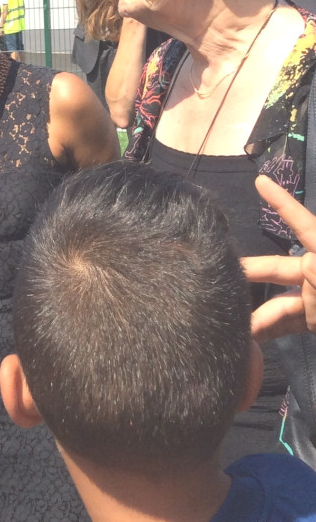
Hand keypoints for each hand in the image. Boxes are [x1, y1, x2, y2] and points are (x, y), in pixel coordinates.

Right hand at [245, 176, 315, 340]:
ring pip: (277, 303)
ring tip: (231, 322)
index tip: (260, 181)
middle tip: (215, 269)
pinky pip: (285, 324)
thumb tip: (308, 261)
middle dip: (249, 270)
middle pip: (277, 267)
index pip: (304, 225)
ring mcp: (313, 300)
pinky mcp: (312, 322)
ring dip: (254, 314)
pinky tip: (246, 340)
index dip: (282, 203)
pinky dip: (266, 331)